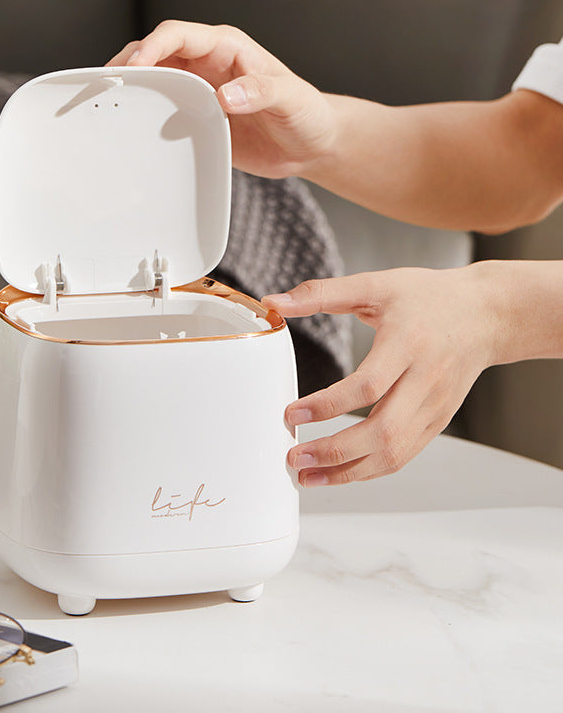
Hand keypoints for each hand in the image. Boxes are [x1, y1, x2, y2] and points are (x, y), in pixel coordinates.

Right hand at [107, 20, 337, 178]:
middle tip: (108, 83)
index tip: (137, 65)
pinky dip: (146, 115)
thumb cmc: (307, 113)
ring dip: (134, 88)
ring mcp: (201, 92)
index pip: (180, 35)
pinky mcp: (198, 118)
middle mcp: (209, 66)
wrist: (311, 145)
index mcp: (228, 48)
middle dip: (130, 63)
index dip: (153, 47)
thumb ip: (260, 92)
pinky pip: (164, 111)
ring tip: (110, 101)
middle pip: (158, 54)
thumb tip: (226, 94)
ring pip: (156, 80)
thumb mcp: (289, 99)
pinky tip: (132, 125)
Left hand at [262, 265, 500, 485]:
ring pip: (394, 453)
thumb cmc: (429, 296)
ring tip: (308, 476)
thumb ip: (321, 293)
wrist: (486, 314)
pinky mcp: (438, 421)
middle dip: (334, 451)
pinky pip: (404, 454)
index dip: (328, 406)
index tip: (292, 414)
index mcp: (408, 344)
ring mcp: (435, 406)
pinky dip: (370, 469)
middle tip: (295, 457)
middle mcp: (426, 380)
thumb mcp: (375, 284)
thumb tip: (275, 303)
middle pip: (382, 432)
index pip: (368, 386)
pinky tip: (340, 471)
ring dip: (348, 472)